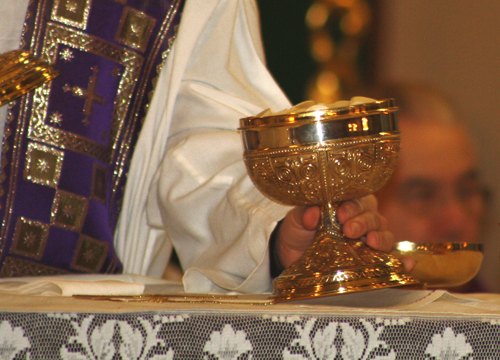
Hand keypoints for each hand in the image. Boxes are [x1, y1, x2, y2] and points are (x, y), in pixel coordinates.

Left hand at [274, 195, 412, 269]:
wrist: (292, 255)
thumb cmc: (298, 231)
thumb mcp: (296, 219)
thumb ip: (304, 213)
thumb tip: (312, 213)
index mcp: (345, 203)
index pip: (357, 198)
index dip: (352, 205)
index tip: (340, 214)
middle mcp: (361, 219)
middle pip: (372, 215)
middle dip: (363, 221)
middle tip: (349, 231)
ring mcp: (367, 239)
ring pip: (384, 233)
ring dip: (381, 237)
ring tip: (371, 242)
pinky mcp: (371, 259)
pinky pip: (391, 258)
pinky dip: (401, 260)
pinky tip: (407, 265)